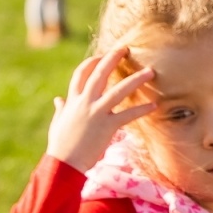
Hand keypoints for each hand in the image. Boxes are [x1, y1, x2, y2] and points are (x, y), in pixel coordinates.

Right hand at [45, 48, 154, 171]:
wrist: (64, 163)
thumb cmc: (60, 145)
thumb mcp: (58, 123)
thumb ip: (61, 109)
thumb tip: (58, 99)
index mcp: (72, 100)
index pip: (81, 73)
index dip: (92, 62)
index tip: (102, 55)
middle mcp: (84, 102)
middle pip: (100, 73)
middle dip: (113, 58)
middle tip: (126, 49)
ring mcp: (96, 112)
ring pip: (119, 90)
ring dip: (136, 79)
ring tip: (150, 72)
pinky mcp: (107, 126)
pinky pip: (128, 115)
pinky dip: (142, 109)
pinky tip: (154, 105)